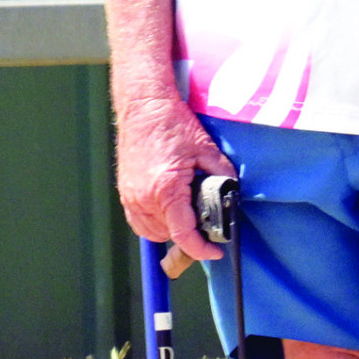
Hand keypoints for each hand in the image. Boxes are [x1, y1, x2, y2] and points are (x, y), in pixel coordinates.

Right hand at [115, 95, 236, 261]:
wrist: (144, 107)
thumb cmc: (174, 126)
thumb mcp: (208, 150)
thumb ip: (224, 176)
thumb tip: (233, 194)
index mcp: (166, 190)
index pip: (183, 233)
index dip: (201, 249)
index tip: (216, 251)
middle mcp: (144, 198)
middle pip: (168, 235)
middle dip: (189, 236)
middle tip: (208, 226)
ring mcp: (130, 197)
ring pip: (152, 232)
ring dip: (171, 232)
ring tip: (190, 219)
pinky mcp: (125, 192)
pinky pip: (139, 222)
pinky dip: (155, 224)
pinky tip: (170, 213)